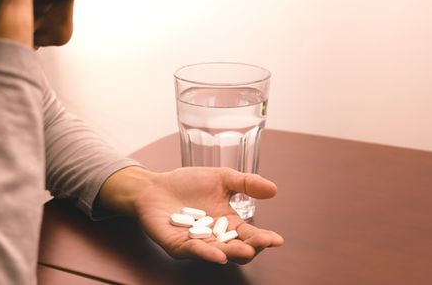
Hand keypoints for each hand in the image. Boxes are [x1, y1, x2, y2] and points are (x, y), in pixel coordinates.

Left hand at [98, 166, 283, 263]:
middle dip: (251, 247)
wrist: (155, 185)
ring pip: (218, 253)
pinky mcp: (176, 245)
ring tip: (246, 251)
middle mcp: (214, 236)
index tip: (277, 239)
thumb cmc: (188, 183)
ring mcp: (196, 243)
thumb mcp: (223, 178)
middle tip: (263, 243)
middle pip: (237, 249)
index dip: (263, 238)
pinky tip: (218, 254)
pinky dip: (206, 254)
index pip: (249, 235)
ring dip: (232, 252)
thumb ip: (246, 183)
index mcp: (228, 222)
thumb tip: (274, 189)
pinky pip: (193, 251)